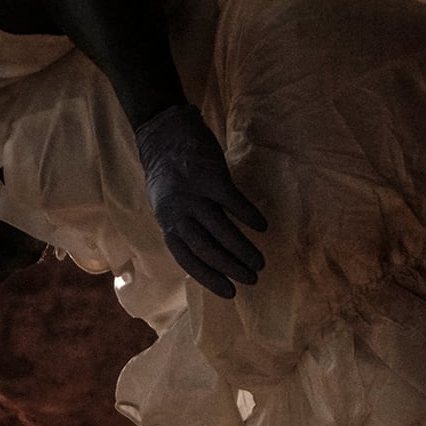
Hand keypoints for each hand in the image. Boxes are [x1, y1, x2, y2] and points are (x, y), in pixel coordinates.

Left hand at [136, 103, 265, 298]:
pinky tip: (262, 227)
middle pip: (206, 248)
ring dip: (242, 249)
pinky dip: (248, 216)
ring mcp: (194, 194)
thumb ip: (183, 227)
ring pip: (220, 230)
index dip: (209, 277)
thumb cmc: (169, 174)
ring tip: (260, 262)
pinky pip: (232, 201)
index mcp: (168, 222)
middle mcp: (178, 211)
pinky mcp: (210, 176)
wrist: (163, 132)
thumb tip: (205, 255)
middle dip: (230, 267)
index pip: (187, 258)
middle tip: (253, 278)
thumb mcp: (166, 205)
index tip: (230, 292)